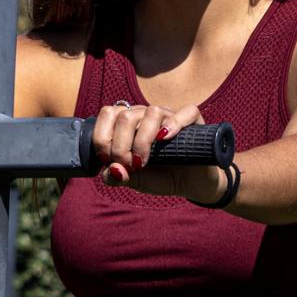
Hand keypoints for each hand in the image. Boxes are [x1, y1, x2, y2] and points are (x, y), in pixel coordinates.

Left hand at [90, 101, 217, 198]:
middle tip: (131, 166)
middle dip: (122, 147)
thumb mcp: (132, 180)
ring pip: (152, 112)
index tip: (111, 162)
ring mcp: (170, 116)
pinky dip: (175, 124)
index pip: (107, 114)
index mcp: (128, 122)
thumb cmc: (158, 176)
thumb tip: (112, 170)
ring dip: (143, 141)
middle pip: (126, 116)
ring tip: (144, 162)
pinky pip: (186, 112)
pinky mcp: (193, 121)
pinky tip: (166, 140)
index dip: (103, 140)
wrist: (187, 184)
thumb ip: (115, 177)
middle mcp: (147, 114)